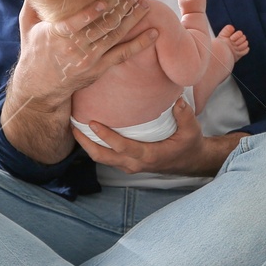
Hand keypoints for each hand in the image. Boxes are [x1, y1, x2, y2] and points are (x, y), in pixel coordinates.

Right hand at [16, 0, 153, 103]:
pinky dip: (140, 43)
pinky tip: (154, 32)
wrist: (40, 88)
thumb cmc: (34, 52)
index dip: (89, 13)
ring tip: (145, 5)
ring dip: (133, 20)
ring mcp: (90, 59)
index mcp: (57, 35)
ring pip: (115, 37)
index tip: (104, 1)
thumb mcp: (27, 27)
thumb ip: (31, 4)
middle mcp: (75, 48)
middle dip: (121, 10)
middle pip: (102, 28)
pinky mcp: (100, 68)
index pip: (74, 24)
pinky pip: (124, 55)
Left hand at [75, 97, 226, 177]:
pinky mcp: (128, 164)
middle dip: (85, 143)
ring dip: (87, 145)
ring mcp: (130, 166)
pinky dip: (95, 146)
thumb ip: (185, 115)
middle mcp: (136, 163)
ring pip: (102, 159)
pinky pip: (107, 157)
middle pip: (103, 157)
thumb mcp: (192, 130)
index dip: (105, 136)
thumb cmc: (189, 144)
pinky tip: (89, 133)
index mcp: (149, 155)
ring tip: (75, 127)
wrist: (191, 161)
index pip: (122, 147)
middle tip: (73, 126)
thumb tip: (177, 99)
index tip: (92, 123)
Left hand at [218, 24, 249, 60]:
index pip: (240, 33)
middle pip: (244, 38)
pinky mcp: (240, 53)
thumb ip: (227, 30)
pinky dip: (243, 50)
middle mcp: (237, 41)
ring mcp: (239, 47)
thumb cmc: (220, 45)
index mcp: (233, 36)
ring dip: (241, 46)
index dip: (237, 35)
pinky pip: (246, 50)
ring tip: (235, 48)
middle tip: (233, 44)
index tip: (231, 39)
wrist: (220, 55)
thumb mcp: (222, 36)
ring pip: (246, 43)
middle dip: (239, 41)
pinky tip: (238, 52)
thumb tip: (232, 27)